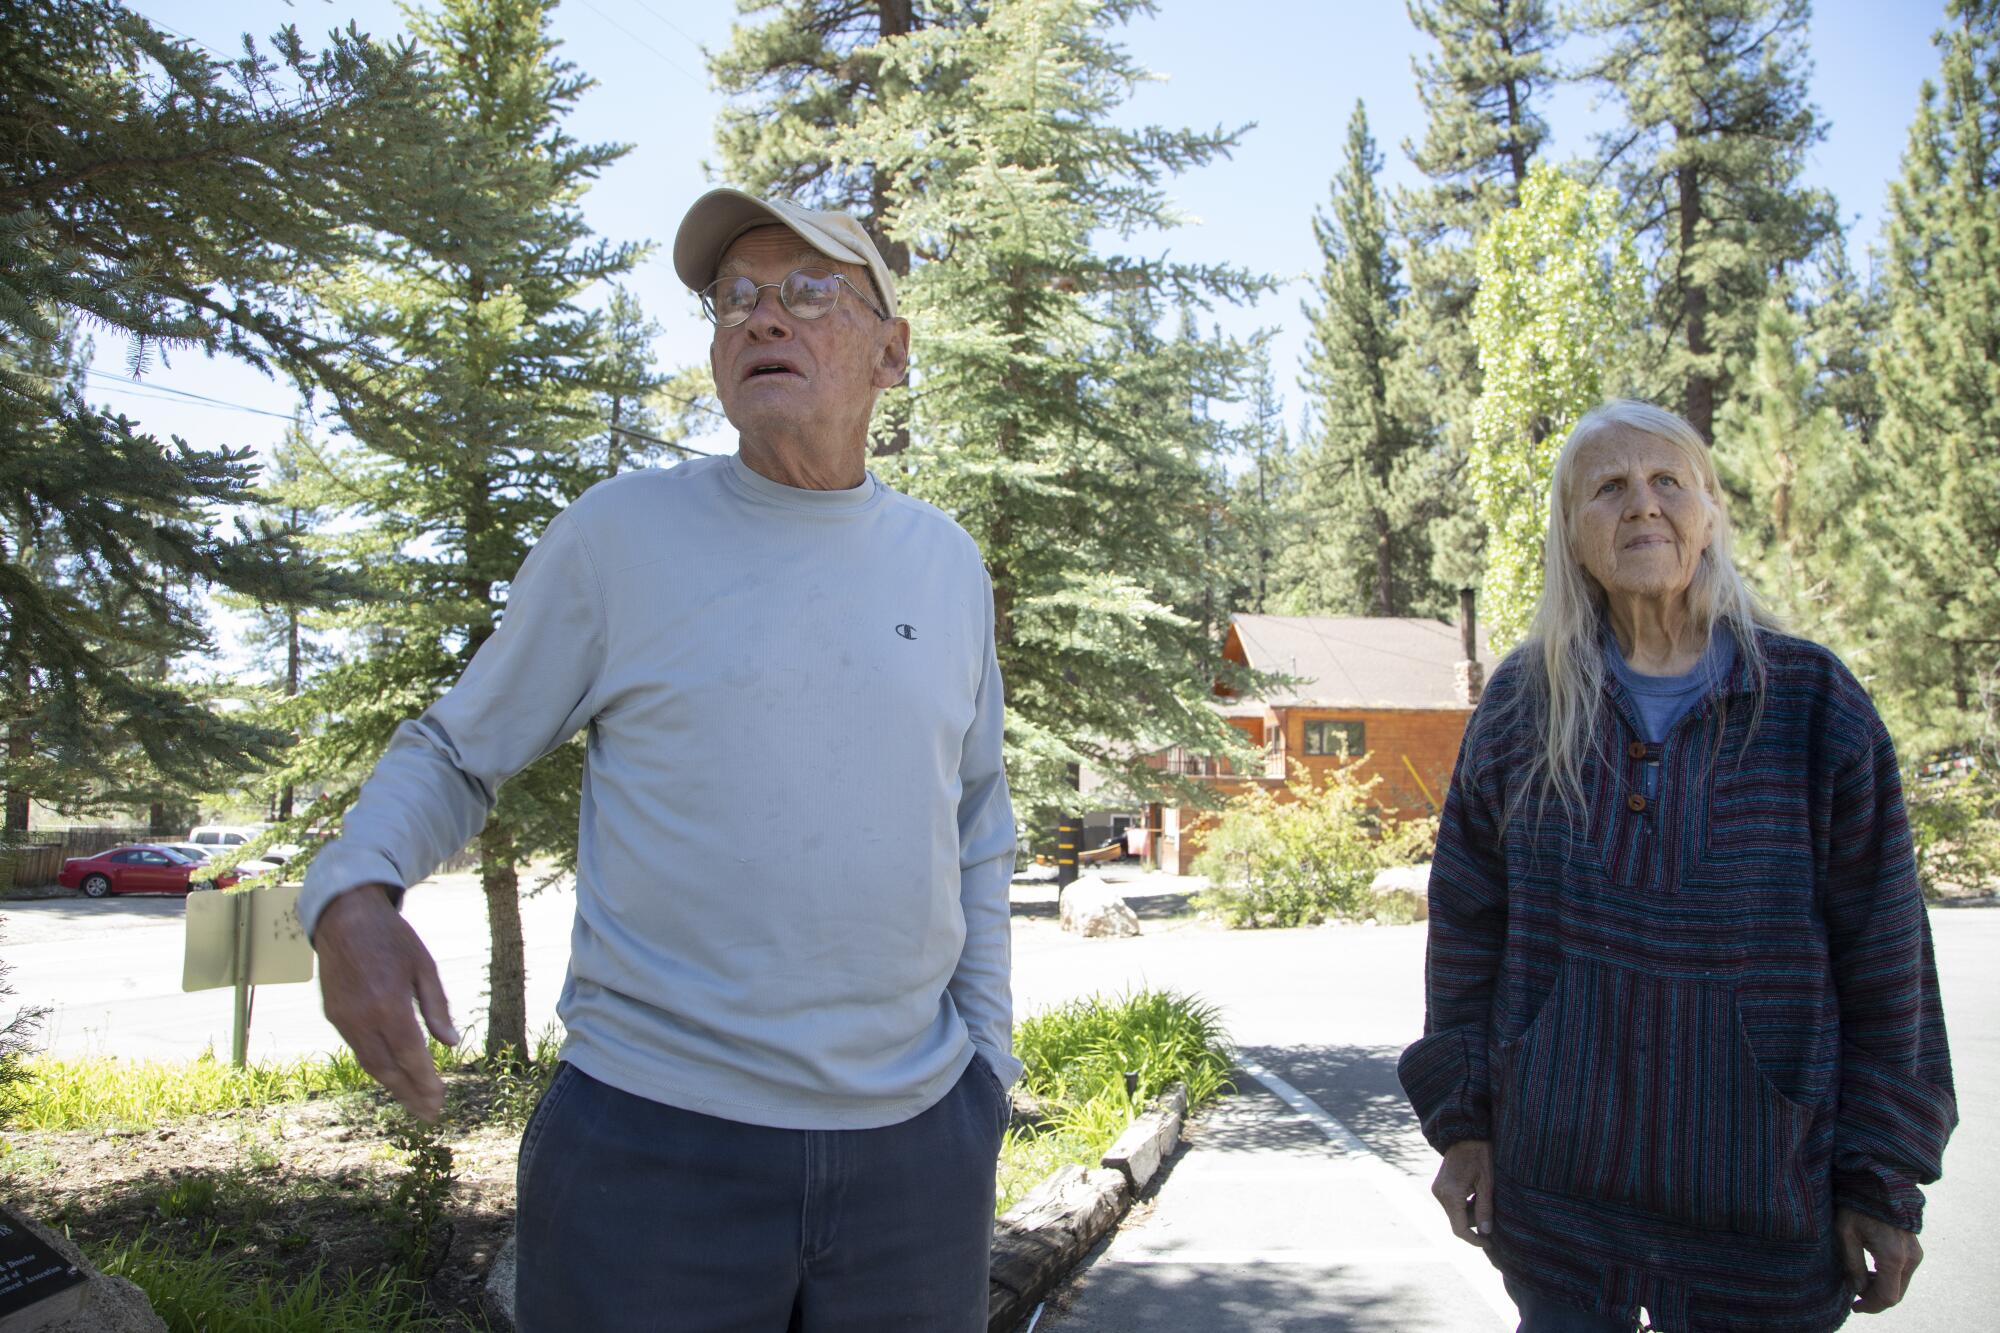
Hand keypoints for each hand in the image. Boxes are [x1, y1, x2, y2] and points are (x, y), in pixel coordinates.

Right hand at [314, 883, 457, 1120]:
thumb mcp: (424, 965)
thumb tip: (450, 1043)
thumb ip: (437, 1007)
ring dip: (392, 1085)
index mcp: (389, 1004)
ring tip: (413, 1101)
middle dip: (410, 1094)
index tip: (440, 1100)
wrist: (345, 917)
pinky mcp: (333, 1015)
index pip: (411, 1055)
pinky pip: (358, 1048)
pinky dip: (377, 1065)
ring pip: (369, 1063)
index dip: (425, 1081)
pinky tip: (393, 1073)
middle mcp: (362, 1018)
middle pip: (388, 1069)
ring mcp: (344, 1019)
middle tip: (430, 1113)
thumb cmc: (392, 938)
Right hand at [1431, 1139, 1493, 1247]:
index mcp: (1451, 1195)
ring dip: (1469, 1213)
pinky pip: (1451, 1204)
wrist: (1464, 1135)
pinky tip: (1475, 1194)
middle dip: (1474, 1224)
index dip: (1474, 1240)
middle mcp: (1440, 1194)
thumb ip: (1485, 1209)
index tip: (1489, 1244)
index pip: (1460, 1229)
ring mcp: (1437, 1190)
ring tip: (1484, 1198)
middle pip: (1457, 1222)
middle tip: (1491, 1214)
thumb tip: (1485, 1232)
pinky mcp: (1439, 1187)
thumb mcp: (1487, 1183)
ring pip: (1454, 1214)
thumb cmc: (1479, 1155)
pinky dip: (1464, 1205)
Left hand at [1837, 1207, 1922, 1313]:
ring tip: (1859, 1281)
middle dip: (1875, 1299)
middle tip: (1853, 1296)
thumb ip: (1852, 1265)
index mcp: (1893, 1257)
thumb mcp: (1845, 1233)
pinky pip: (1904, 1272)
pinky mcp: (1915, 1248)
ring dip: (1881, 1288)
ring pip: (1901, 1284)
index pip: (1887, 1297)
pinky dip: (1888, 1278)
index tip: (1854, 1306)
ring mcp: (1915, 1252)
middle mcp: (1910, 1257)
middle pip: (1896, 1293)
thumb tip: (1858, 1290)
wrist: (1879, 1181)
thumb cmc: (1857, 1204)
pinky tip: (1871, 1271)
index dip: (1870, 1306)